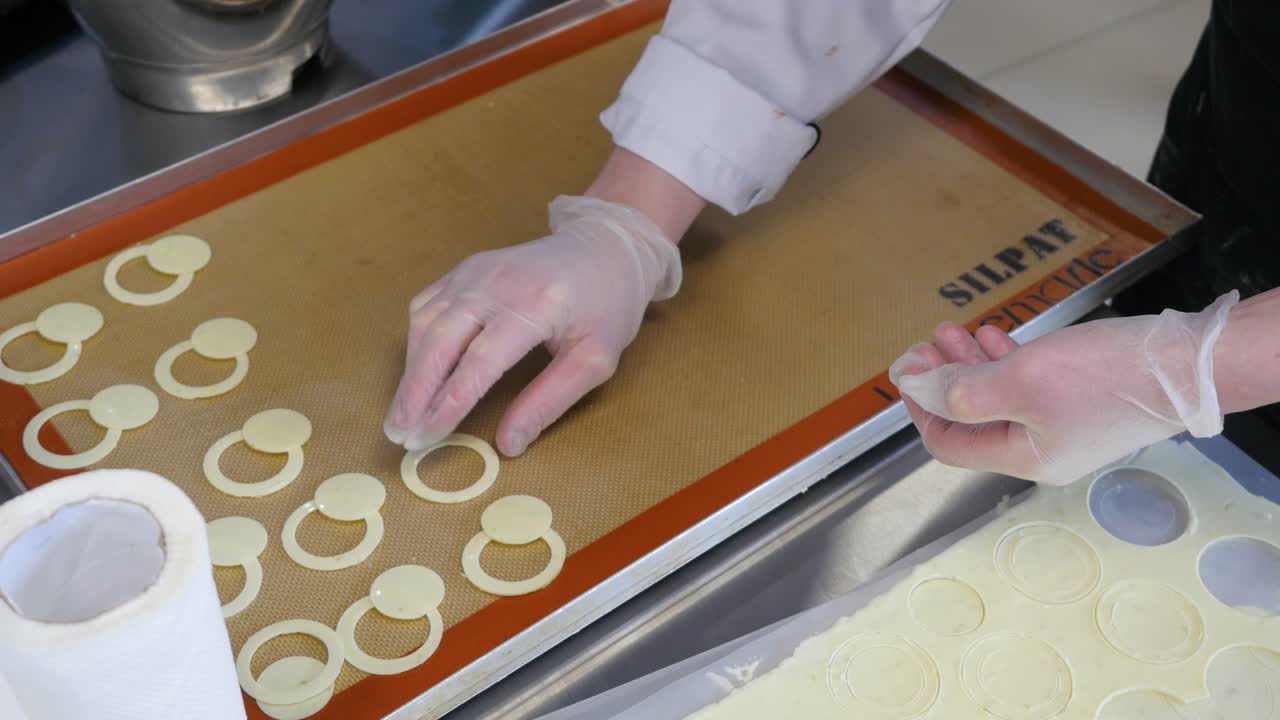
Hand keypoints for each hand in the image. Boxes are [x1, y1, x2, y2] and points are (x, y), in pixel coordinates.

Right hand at [384, 195, 681, 456]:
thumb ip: (549, 402)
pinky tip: (416, 372)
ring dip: (412, 372)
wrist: (605, 246)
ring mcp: (476, 270)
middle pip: (440, 341)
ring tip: (403, 415)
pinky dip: (417, 342)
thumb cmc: (607, 306)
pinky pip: (428, 305)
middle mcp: (497, 282)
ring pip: (427, 323)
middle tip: (400, 435)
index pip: (479, 362)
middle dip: (415, 393)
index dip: (449, 404)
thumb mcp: (595, 360)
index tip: (428, 438)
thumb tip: (508, 446)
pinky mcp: (465, 268)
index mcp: (536, 305)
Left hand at [888, 292, 1237, 483]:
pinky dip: (1004, 361)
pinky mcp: (1082, 401)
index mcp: (1023, 458)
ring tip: (951, 330)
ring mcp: (1063, 426)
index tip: (906, 373)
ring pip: (998, 398)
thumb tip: (922, 390)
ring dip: (970, 364)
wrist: (1189, 365)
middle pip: (972, 419)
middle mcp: (1041, 450)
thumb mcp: (1021, 380)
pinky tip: (992, 334)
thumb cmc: (1104, 376)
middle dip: (944, 379)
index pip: (950, 445)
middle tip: (927, 343)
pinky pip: (1028, 386)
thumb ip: (965, 392)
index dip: (920, 410)